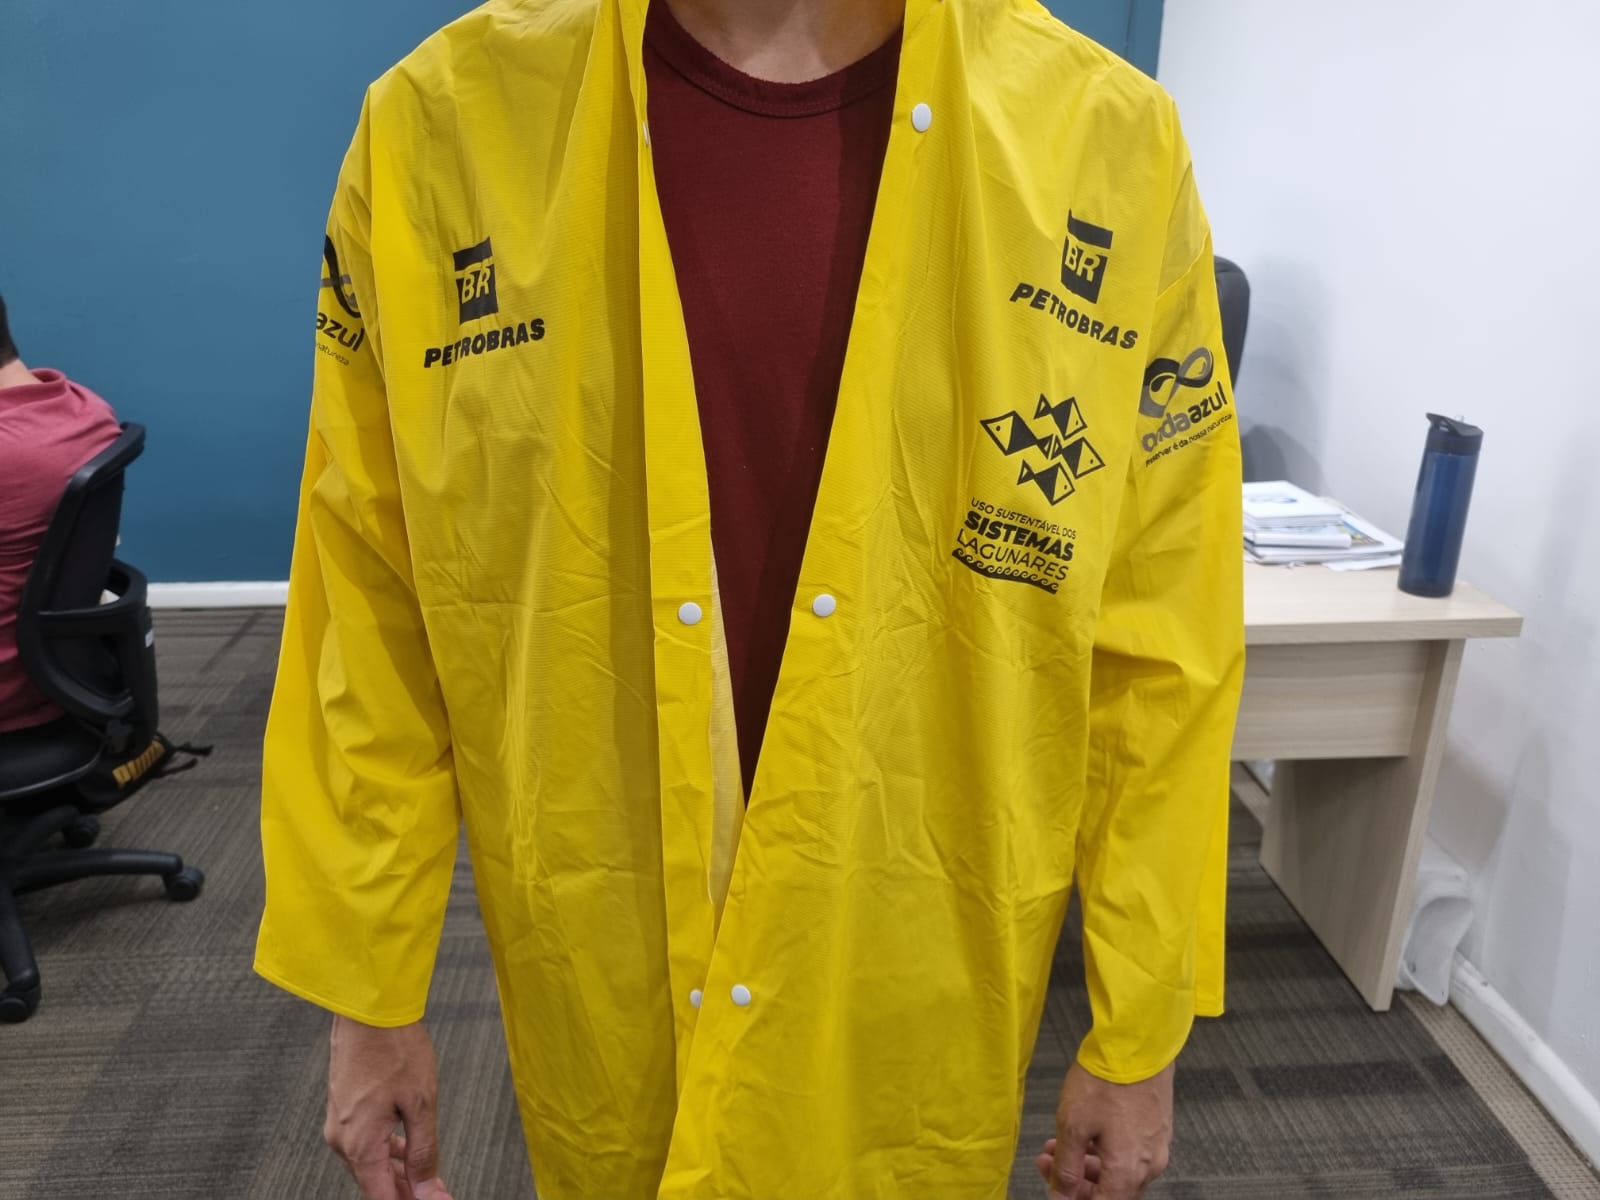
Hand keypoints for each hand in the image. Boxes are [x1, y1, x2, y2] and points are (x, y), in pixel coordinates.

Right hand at [325, 1015, 456, 1199]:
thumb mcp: (421, 1103)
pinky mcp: (343, 1108)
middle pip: (375, 1184)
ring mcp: (339, 1123)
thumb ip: (424, 1153)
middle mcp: (342, 1140)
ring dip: (399, 1173)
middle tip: (436, 1192)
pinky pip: (366, 1142)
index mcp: (360, 1145)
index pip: (382, 1198)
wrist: (368, 1008)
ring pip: (370, 1163)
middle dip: (407, 1192)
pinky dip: (388, 1152)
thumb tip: (427, 1192)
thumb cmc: (394, 1047)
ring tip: (428, 1177)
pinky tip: (407, 1149)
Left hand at [1036, 1061, 1173, 1198]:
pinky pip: (1129, 1151)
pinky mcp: (1157, 1127)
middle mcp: (1149, 1165)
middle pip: (1112, 1192)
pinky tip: (1083, 1131)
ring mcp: (1157, 1145)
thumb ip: (1066, 1168)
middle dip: (1076, 1181)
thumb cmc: (1106, 1081)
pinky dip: (1104, 1149)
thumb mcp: (1073, 1126)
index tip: (1056, 1189)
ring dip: (1086, 1164)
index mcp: (1128, 1172)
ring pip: (1119, 1171)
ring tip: (1056, 1143)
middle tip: (1048, 1162)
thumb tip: (1060, 1196)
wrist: (1138, 1043)